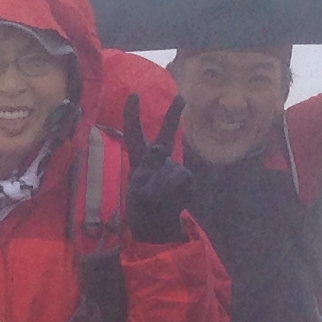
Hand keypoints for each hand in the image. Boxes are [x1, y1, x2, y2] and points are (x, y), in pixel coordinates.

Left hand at [119, 96, 196, 243]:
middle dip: (174, 116)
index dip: (133, 115)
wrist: (157, 227)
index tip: (134, 94)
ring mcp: (175, 167)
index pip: (134, 134)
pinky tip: (170, 201)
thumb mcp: (137, 192)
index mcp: (140, 159)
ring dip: (160, 187)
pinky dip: (171, 192)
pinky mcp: (188, 179)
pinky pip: (180, 180)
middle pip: (166, 134)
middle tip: (182, 97)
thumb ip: (148, 171)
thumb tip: (162, 152)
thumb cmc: (142, 208)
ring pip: (169, 169)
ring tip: (155, 201)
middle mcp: (159, 159)